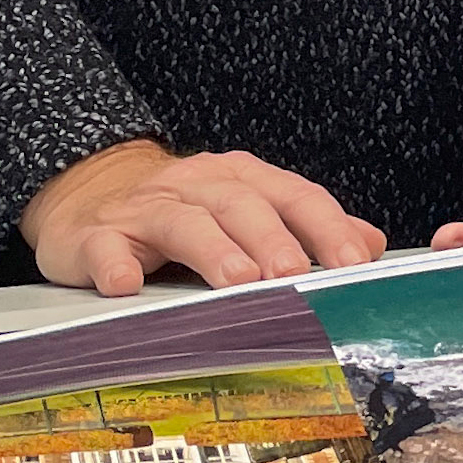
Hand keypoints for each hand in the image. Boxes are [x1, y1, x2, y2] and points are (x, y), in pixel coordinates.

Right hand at [21, 139, 386, 296]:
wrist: (92, 193)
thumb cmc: (185, 210)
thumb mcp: (250, 207)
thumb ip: (307, 227)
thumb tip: (371, 243)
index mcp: (243, 178)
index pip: (296, 196)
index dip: (328, 228)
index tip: (356, 262)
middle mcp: (198, 184)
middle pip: (242, 205)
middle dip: (274, 240)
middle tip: (296, 275)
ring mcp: (146, 208)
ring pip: (183, 222)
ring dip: (212, 250)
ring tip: (237, 281)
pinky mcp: (97, 234)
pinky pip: (105, 246)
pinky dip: (115, 263)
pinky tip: (125, 284)